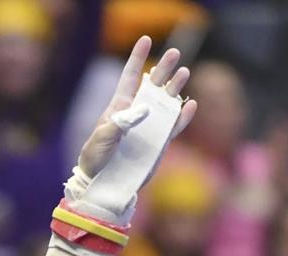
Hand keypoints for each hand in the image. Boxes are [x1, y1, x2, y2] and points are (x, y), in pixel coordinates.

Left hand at [76, 36, 196, 180]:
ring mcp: (149, 127)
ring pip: (166, 103)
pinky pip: (173, 128)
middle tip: (175, 53)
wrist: (103, 183)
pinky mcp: (158, 144)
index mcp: (120, 107)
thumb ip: (122, 122)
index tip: (145, 39)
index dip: (137, 58)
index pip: (130, 77)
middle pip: (153, 86)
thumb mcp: (103, 137)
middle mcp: (137, 113)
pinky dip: (182, 118)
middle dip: (164, 69)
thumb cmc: (96, 157)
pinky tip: (191, 105)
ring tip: (185, 72)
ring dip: (175, 89)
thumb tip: (145, 108)